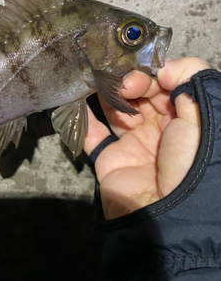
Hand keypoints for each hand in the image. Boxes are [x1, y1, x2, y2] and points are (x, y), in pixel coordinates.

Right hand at [84, 58, 208, 219]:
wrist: (167, 212)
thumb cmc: (189, 161)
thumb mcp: (204, 114)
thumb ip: (191, 78)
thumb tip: (163, 68)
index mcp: (183, 117)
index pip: (165, 84)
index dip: (153, 73)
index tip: (145, 73)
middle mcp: (159, 127)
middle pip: (140, 94)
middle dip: (130, 81)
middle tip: (125, 85)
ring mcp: (133, 142)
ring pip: (116, 109)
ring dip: (107, 93)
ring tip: (98, 80)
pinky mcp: (110, 157)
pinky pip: (93, 135)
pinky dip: (83, 119)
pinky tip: (77, 102)